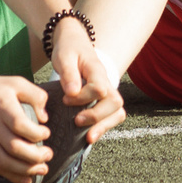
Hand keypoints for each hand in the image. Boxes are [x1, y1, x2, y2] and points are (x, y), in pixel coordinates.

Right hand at [0, 71, 53, 182]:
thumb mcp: (14, 83)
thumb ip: (35, 95)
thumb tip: (44, 118)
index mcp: (2, 108)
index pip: (20, 125)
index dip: (37, 133)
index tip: (46, 132)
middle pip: (14, 148)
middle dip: (36, 156)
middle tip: (48, 154)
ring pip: (5, 162)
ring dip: (27, 170)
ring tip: (42, 168)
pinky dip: (12, 176)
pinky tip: (27, 179)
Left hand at [46, 16, 125, 139]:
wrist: (74, 44)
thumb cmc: (69, 50)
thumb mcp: (64, 57)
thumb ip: (68, 74)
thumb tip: (72, 93)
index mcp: (97, 70)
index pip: (99, 88)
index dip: (84, 97)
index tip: (65, 98)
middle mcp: (106, 82)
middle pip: (115, 102)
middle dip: (97, 116)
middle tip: (76, 121)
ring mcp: (107, 93)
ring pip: (117, 112)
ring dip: (104, 126)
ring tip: (88, 138)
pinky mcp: (103, 101)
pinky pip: (112, 117)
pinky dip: (103, 128)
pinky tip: (89, 136)